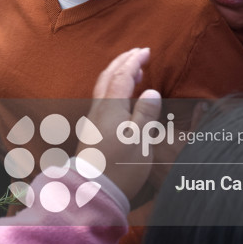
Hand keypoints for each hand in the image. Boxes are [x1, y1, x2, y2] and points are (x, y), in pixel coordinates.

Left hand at [77, 48, 161, 200]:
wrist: (92, 192)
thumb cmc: (120, 168)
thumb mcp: (140, 141)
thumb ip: (145, 114)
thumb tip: (151, 92)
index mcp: (112, 108)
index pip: (123, 76)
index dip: (134, 61)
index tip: (146, 51)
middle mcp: (99, 110)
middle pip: (108, 77)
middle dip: (123, 61)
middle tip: (137, 52)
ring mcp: (93, 120)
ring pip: (102, 87)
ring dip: (116, 73)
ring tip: (131, 70)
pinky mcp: (91, 131)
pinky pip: (101, 98)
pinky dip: (112, 87)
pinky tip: (120, 95)